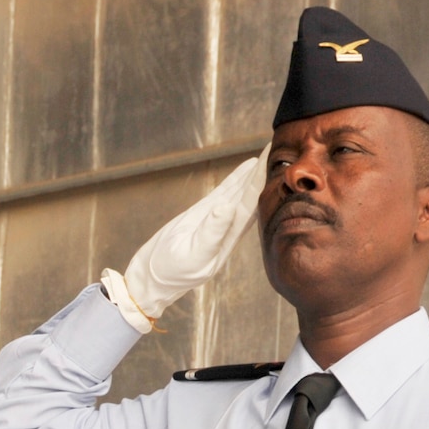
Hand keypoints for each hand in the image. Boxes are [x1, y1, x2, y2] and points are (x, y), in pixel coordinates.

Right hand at [107, 146, 268, 330]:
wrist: (151, 277)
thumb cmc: (171, 271)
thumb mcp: (192, 254)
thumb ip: (211, 231)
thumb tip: (227, 207)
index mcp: (230, 240)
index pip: (251, 208)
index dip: (262, 186)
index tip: (274, 167)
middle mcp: (227, 228)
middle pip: (250, 197)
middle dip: (262, 176)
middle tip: (277, 151)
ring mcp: (215, 220)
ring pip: (239, 192)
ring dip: (252, 175)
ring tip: (267, 154)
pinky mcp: (202, 214)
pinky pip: (223, 193)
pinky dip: (235, 180)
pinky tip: (246, 167)